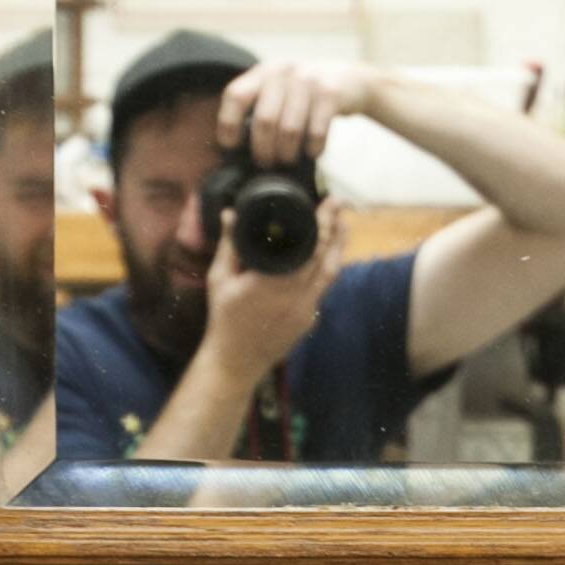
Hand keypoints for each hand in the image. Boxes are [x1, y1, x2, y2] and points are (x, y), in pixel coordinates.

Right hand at [198, 203, 348, 393]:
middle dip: (335, 227)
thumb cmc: (224, 320)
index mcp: (274, 282)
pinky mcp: (309, 320)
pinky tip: (326, 255)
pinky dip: (326, 268)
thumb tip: (231, 213)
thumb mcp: (221, 279)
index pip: (309, 246)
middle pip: (326, 255)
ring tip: (343, 224)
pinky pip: (322, 289)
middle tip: (338, 204)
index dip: (322, 222)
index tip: (328, 202)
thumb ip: (230, 244)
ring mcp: (306, 311)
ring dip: (339, 247)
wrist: (235, 362)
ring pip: (332, 273)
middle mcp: (295, 296)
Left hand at [215, 59, 378, 166]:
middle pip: (264, 121)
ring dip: (287, 155)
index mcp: (262, 73)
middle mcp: (283, 71)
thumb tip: (232, 152)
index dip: (228, 125)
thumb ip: (258, 110)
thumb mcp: (278, 93)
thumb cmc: (305, 97)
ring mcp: (308, 79)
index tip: (231, 148)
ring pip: (289, 130)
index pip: (235, 96)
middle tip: (266, 164)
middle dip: (263, 151)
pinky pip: (316, 132)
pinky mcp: (331, 92)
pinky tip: (313, 153)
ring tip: (288, 161)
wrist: (350, 81)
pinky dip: (313, 150)